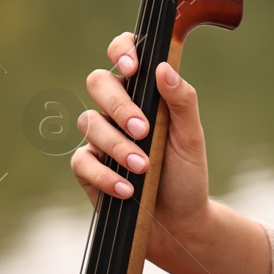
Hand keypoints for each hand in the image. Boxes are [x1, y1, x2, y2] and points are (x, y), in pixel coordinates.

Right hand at [73, 31, 213, 264]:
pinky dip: (105, 175)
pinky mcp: (88, 168)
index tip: (133, 66)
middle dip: (119, 105)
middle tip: (143, 129)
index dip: (121, 50)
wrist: (179, 223)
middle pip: (99, 82)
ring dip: (118, 145)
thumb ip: (181, 100)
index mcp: (143, 92)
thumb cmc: (186, 174)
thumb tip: (163, 67)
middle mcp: (117, 109)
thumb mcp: (191, 136)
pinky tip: (127, 189)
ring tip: (143, 167)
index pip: (124, 55)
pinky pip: (83, 161)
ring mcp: (100, 137)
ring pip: (90, 122)